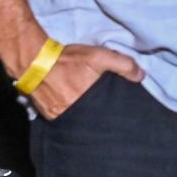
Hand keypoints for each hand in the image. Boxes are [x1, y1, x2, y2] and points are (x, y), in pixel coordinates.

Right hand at [28, 43, 143, 119]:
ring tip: (91, 111)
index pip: (107, 114)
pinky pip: (64, 118)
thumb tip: (141, 76)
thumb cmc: (68, 59)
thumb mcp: (99, 56)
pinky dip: (70, 114)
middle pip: (93, 119)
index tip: (120, 112)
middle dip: (101, 117)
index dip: (114, 113)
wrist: (34, 61)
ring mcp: (60, 116)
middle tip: (106, 112)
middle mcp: (74, 114)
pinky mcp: (49, 116)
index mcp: (89, 103)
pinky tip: (74, 107)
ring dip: (85, 116)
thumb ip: (123, 64)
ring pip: (78, 120)